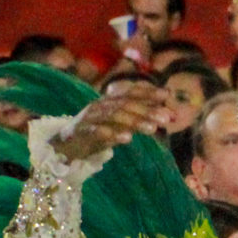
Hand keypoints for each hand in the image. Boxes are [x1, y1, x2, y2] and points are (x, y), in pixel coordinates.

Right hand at [55, 87, 170, 161]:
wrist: (66, 146)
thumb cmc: (99, 132)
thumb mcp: (121, 124)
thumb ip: (142, 118)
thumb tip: (170, 115)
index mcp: (109, 101)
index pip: (130, 93)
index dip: (148, 92)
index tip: (167, 95)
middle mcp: (99, 106)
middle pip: (124, 105)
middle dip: (147, 110)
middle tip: (166, 118)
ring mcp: (89, 118)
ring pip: (113, 116)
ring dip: (134, 121)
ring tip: (153, 129)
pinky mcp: (80, 133)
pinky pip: (96, 132)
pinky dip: (111, 134)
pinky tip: (127, 139)